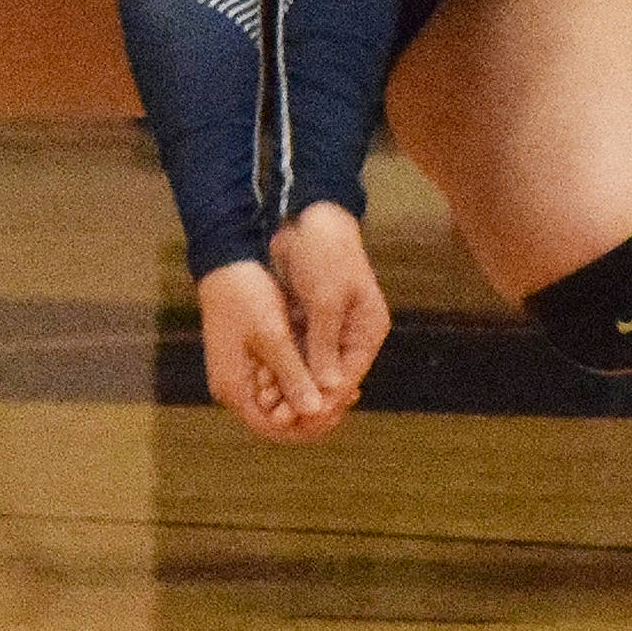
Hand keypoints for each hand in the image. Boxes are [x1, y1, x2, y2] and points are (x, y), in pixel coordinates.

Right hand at [195, 260, 340, 442]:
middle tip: (349, 394)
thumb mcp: (272, 335)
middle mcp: (234, 388)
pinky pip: (279, 381)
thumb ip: (293, 375)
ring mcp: (240, 374)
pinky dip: (302, 378)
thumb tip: (317, 411)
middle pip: (279, 418)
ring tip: (345, 383)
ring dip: (310, 395)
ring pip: (281, 400)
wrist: (224, 260)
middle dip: (314, 411)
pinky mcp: (249, 359)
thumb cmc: (245, 295)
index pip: (274, 428)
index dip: (308, 425)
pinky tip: (327, 368)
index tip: (337, 408)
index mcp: (234, 388)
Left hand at [269, 201, 389, 413]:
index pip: (347, 376)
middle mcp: (352, 332)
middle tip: (278, 417)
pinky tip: (263, 380)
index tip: (299, 419)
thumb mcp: (325, 298)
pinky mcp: (309, 317)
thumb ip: (324, 343)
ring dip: (291, 383)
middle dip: (305, 396)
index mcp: (368, 329)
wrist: (307, 211)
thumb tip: (326, 390)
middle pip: (329, 377)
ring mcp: (329, 325)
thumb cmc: (323, 250)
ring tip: (267, 405)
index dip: (323, 400)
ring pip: (311, 366)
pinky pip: (298, 349)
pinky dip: (284, 363)